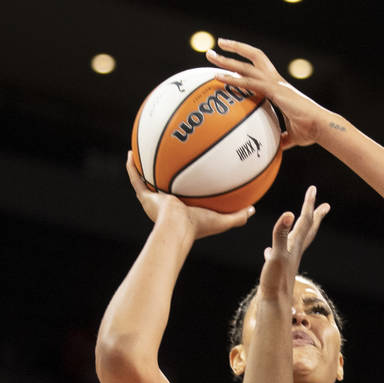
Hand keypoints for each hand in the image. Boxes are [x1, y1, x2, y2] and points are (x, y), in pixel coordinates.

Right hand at [126, 152, 254, 237]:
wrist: (177, 228)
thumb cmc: (199, 227)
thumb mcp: (223, 220)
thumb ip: (238, 215)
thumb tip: (253, 209)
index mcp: (182, 211)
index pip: (185, 198)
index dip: (187, 189)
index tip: (190, 178)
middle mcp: (166, 206)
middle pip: (164, 187)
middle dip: (165, 176)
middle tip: (167, 162)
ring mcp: (154, 201)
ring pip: (147, 182)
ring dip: (145, 169)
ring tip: (143, 154)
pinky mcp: (145, 197)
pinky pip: (136, 179)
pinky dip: (132, 168)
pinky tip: (130, 154)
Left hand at [205, 39, 325, 148]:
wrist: (321, 127)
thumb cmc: (310, 131)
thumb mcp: (292, 136)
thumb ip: (282, 138)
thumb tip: (275, 148)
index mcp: (280, 87)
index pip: (262, 67)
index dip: (247, 60)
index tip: (234, 56)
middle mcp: (277, 81)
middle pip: (254, 57)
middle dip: (235, 49)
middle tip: (216, 46)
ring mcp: (276, 84)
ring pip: (247, 66)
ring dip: (227, 60)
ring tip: (210, 55)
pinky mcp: (275, 92)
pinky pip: (250, 83)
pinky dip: (233, 79)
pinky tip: (219, 78)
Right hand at [258, 187, 329, 298]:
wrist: (274, 303)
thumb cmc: (276, 280)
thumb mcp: (278, 253)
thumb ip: (281, 233)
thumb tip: (290, 214)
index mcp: (295, 244)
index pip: (304, 220)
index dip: (309, 204)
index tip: (313, 189)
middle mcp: (294, 250)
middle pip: (308, 229)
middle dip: (315, 216)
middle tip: (325, 205)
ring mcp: (288, 259)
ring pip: (296, 241)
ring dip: (300, 229)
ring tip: (300, 223)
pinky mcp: (279, 268)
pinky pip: (278, 253)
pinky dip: (275, 248)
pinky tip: (268, 251)